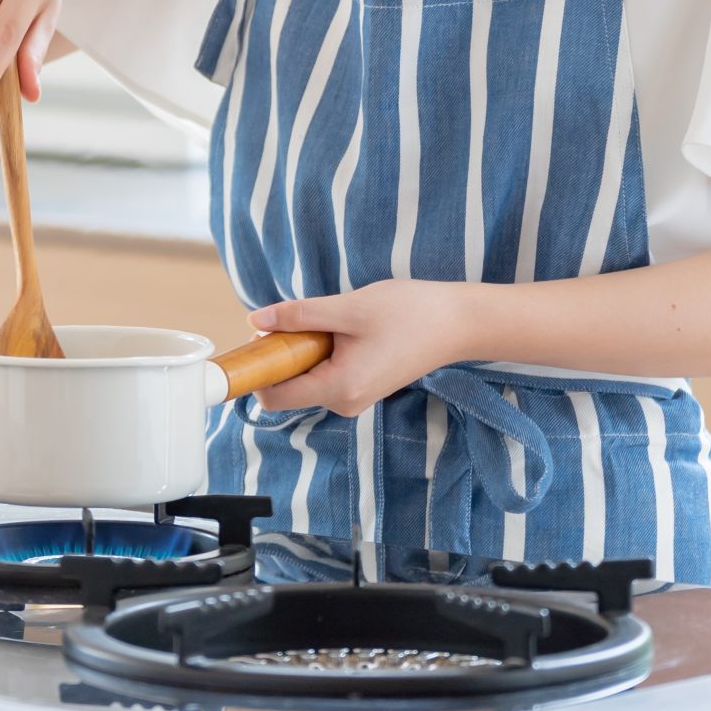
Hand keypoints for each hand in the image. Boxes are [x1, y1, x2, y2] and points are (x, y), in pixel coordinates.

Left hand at [244, 281, 481, 416]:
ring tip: (335, 322)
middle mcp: (344, 402)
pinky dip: (321, 350)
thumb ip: (298, 316)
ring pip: (305, 376)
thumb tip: (254, 322)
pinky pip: (324, 371)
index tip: (253, 340)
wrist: (457, 323)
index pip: (273, 396)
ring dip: (304, 348)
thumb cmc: (409, 314)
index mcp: (339, 389)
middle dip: (282, 353)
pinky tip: (345, 329)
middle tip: (301, 320)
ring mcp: (354, 396)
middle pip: (287, 385)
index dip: (256, 370)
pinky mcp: (362, 386)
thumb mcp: (347, 308)